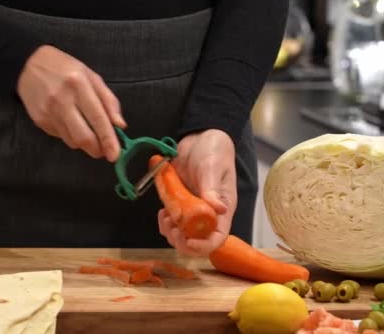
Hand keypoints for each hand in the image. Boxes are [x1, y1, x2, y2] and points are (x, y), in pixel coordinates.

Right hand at [17, 45, 126, 161]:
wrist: (28, 65)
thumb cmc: (65, 68)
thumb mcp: (91, 76)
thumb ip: (108, 100)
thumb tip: (120, 125)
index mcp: (79, 85)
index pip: (97, 118)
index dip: (108, 139)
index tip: (115, 154)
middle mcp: (62, 100)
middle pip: (83, 137)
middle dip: (97, 149)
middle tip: (104, 151)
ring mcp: (49, 113)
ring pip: (72, 141)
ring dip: (84, 143)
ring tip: (88, 132)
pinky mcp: (40, 121)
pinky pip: (61, 137)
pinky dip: (71, 136)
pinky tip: (70, 123)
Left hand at [157, 129, 236, 255]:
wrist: (199, 137)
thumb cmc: (214, 151)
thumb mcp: (212, 168)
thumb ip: (212, 189)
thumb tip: (220, 210)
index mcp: (222, 210)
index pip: (217, 238)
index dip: (204, 246)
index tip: (189, 241)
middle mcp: (207, 214)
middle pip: (197, 241)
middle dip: (182, 241)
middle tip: (172, 229)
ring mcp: (192, 209)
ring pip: (181, 234)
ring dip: (170, 232)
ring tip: (165, 217)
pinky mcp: (179, 202)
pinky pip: (171, 221)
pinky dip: (164, 221)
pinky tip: (162, 211)